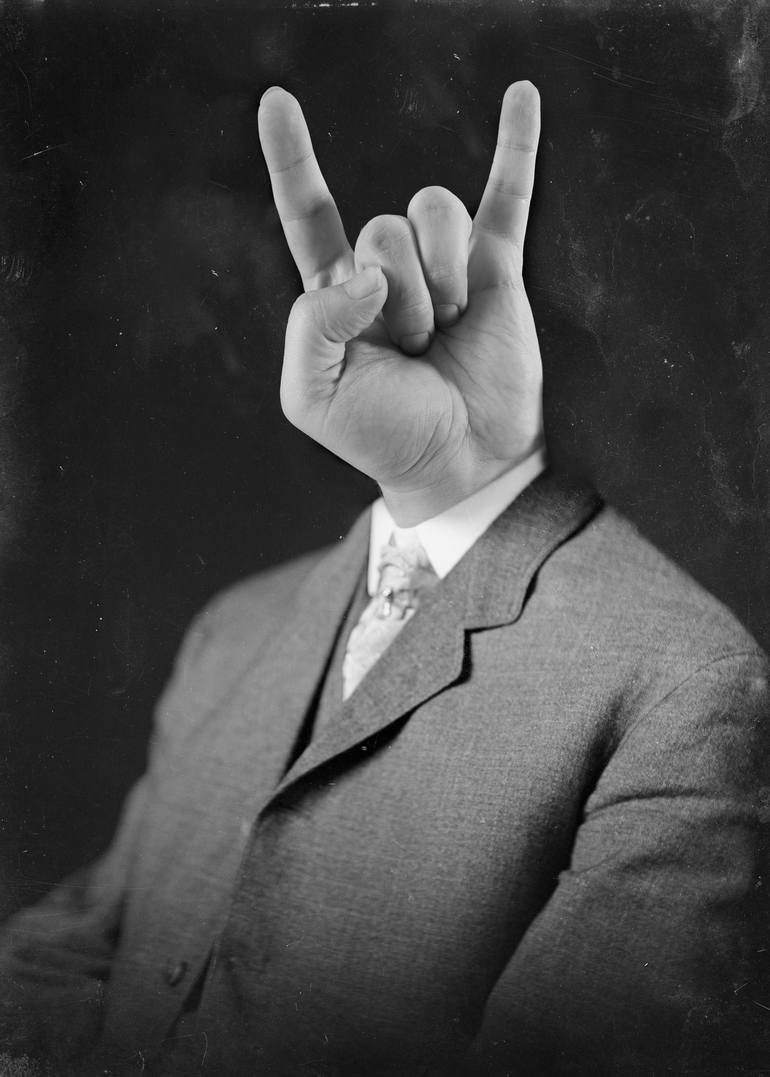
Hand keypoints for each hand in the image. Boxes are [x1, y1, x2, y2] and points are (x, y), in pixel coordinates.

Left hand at [258, 82, 543, 524]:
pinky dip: (516, 145)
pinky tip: (520, 96)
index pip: (309, 213)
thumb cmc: (384, 436)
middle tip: (414, 348)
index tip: (278, 102)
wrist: (460, 464)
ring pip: (432, 211)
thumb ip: (310, 324)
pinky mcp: (498, 272)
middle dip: (399, 293)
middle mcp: (388, 272)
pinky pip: (508, 197)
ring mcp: (445, 266)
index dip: (292, 160)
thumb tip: (369, 274)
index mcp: (337, 298)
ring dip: (440, 274)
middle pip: (382, 227)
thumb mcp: (314, 395)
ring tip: (449, 327)